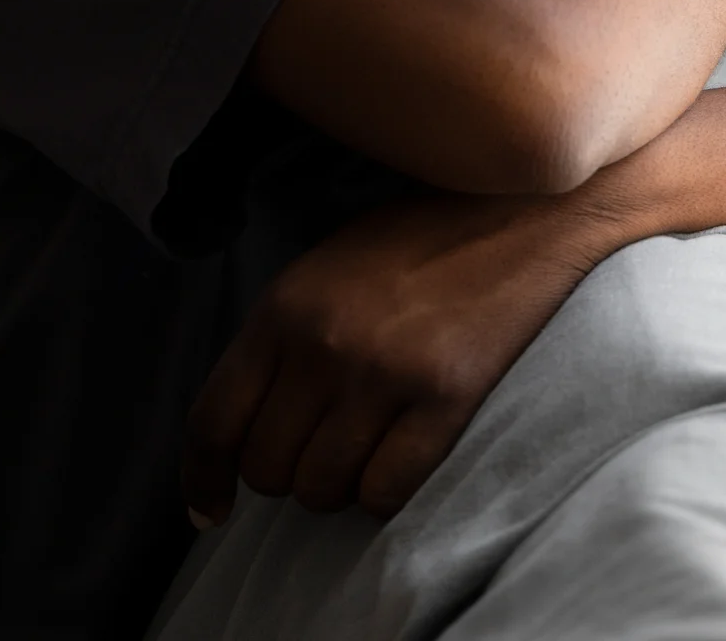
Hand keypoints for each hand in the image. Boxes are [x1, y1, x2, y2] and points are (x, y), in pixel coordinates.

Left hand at [181, 190, 624, 523]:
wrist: (523, 215)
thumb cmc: (422, 244)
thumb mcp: (326, 271)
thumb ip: (281, 339)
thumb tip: (244, 426)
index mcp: (284, 307)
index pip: (213, 421)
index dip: (202, 478)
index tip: (212, 510)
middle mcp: (324, 343)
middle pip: (267, 467)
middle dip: (288, 475)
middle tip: (323, 452)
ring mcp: (385, 373)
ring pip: (322, 488)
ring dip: (338, 486)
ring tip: (366, 450)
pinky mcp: (444, 398)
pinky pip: (385, 491)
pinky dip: (385, 492)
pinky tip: (400, 458)